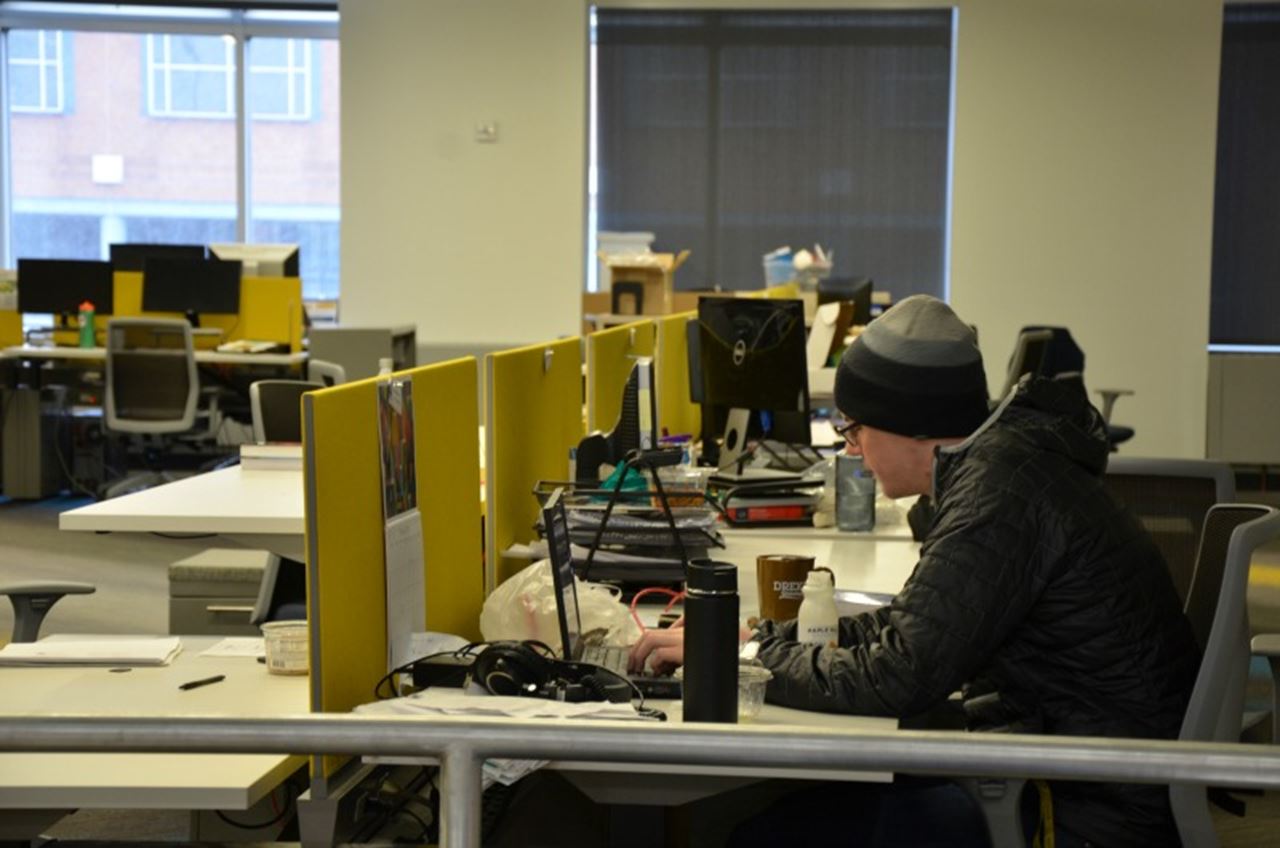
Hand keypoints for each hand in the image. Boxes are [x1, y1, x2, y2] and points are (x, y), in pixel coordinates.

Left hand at [628, 623, 760, 675]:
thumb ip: (690, 648)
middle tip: (633, 663)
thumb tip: (672, 662)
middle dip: (636, 649)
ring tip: (639, 667)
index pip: (659, 631)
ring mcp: (683, 639)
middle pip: (650, 633)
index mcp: (688, 629)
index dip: (645, 644)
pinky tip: (659, 671)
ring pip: (651, 638)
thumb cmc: (730, 650)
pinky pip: (662, 653)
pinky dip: (656, 663)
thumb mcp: (706, 645)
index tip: (639, 655)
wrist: (745, 651)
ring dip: (640, 654)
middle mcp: (683, 631)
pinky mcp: (685, 649)